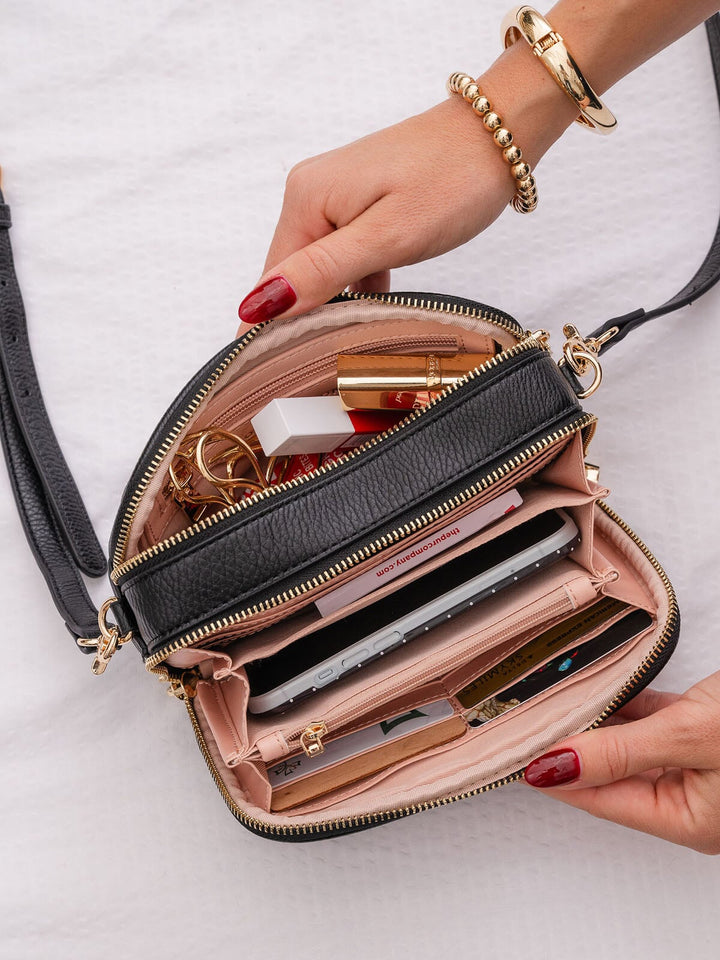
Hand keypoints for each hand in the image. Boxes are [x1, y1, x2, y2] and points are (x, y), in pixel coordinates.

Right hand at [236, 97, 512, 333]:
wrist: (498, 136)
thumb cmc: (452, 180)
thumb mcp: (388, 236)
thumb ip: (323, 271)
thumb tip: (260, 304)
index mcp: (305, 199)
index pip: (271, 281)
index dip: (281, 326)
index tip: (298, 367)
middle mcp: (310, 195)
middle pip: (292, 277)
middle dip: (309, 316)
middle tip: (336, 358)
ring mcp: (335, 199)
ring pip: (319, 272)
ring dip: (335, 304)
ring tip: (357, 338)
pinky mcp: (359, 206)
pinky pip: (343, 260)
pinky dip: (357, 286)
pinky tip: (375, 309)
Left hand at [523, 670, 719, 853]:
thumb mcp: (690, 738)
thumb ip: (623, 752)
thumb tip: (559, 765)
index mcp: (690, 821)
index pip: (601, 800)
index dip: (556, 775)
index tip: (517, 753)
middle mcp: (692, 796)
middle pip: (611, 772)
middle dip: (571, 744)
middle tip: (528, 718)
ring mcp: (697, 760)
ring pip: (628, 742)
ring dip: (595, 718)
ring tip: (554, 696)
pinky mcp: (704, 726)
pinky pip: (650, 717)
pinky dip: (623, 700)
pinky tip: (597, 684)